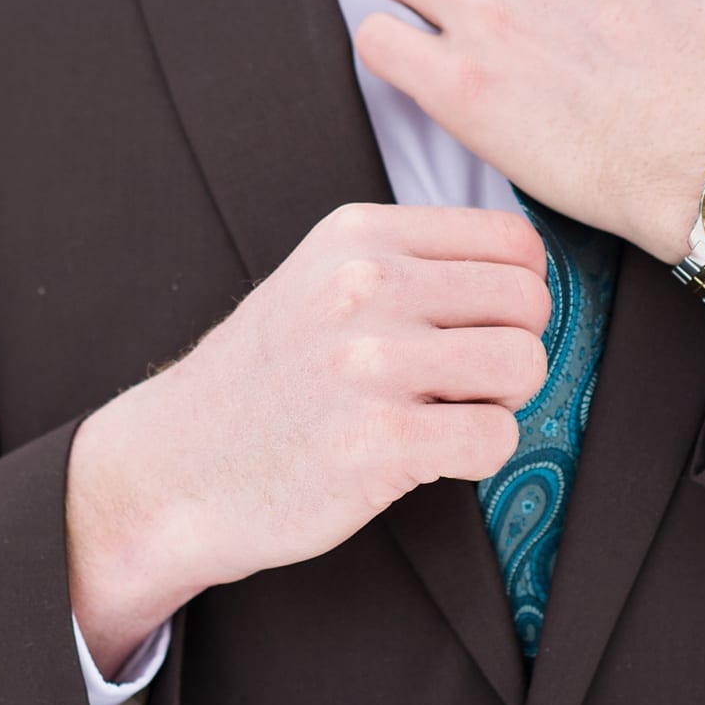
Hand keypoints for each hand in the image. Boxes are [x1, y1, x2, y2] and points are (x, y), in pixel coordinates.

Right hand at [65, 200, 550, 674]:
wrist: (174, 468)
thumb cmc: (263, 382)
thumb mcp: (319, 282)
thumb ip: (407, 264)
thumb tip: (527, 275)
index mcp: (357, 237)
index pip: (512, 241)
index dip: (517, 293)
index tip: (478, 329)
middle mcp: (364, 286)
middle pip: (530, 302)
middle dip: (513, 347)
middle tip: (464, 383)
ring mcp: (370, 363)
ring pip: (525, 364)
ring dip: (502, 402)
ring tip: (448, 415)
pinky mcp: (379, 441)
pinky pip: (497, 437)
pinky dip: (479, 456)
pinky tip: (428, 457)